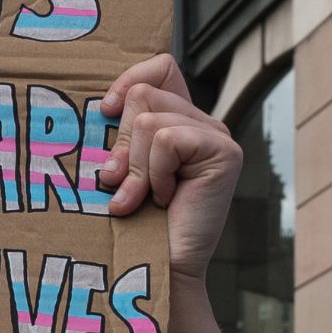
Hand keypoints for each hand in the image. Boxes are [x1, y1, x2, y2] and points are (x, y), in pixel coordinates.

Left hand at [98, 54, 243, 285]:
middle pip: (144, 95)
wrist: (154, 265)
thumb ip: (122, 133)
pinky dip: (156, 173)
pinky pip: (168, 141)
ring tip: (143, 198)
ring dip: (136, 167)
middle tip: (122, 183)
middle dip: (123, 144)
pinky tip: (166, 199)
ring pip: (151, 121)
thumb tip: (105, 108)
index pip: (160, 67)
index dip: (129, 80)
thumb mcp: (122, 166)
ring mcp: (218, 135)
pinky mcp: (226, 152)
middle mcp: (203, 122)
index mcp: (180, 119)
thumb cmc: (132, 221)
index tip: (107, 112)